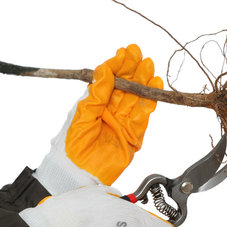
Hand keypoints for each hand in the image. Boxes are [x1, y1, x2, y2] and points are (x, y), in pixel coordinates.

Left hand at [34, 44, 162, 193]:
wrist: (77, 174)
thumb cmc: (72, 147)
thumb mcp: (82, 115)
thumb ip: (96, 94)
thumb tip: (104, 70)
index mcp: (95, 104)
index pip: (109, 81)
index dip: (117, 66)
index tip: (125, 53)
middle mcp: (110, 111)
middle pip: (125, 87)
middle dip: (133, 70)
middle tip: (141, 55)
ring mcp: (122, 123)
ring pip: (136, 100)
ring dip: (144, 84)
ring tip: (150, 68)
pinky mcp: (132, 137)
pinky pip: (143, 118)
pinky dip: (149, 103)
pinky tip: (155, 89)